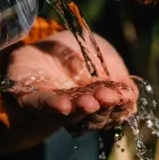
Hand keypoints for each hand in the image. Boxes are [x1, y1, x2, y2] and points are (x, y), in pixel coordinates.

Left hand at [6, 30, 136, 131]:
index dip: (120, 104)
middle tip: (109, 97)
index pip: (112, 109)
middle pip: (93, 116)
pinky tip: (64, 105)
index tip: (125, 96)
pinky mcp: (28, 100)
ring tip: (90, 102)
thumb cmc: (77, 52)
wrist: (40, 43)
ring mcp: (52, 108)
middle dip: (102, 108)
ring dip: (80, 110)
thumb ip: (117, 76)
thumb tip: (131, 95)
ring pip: (69, 115)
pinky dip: (52, 107)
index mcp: (97, 101)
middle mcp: (76, 110)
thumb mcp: (104, 57)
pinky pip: (40, 106)